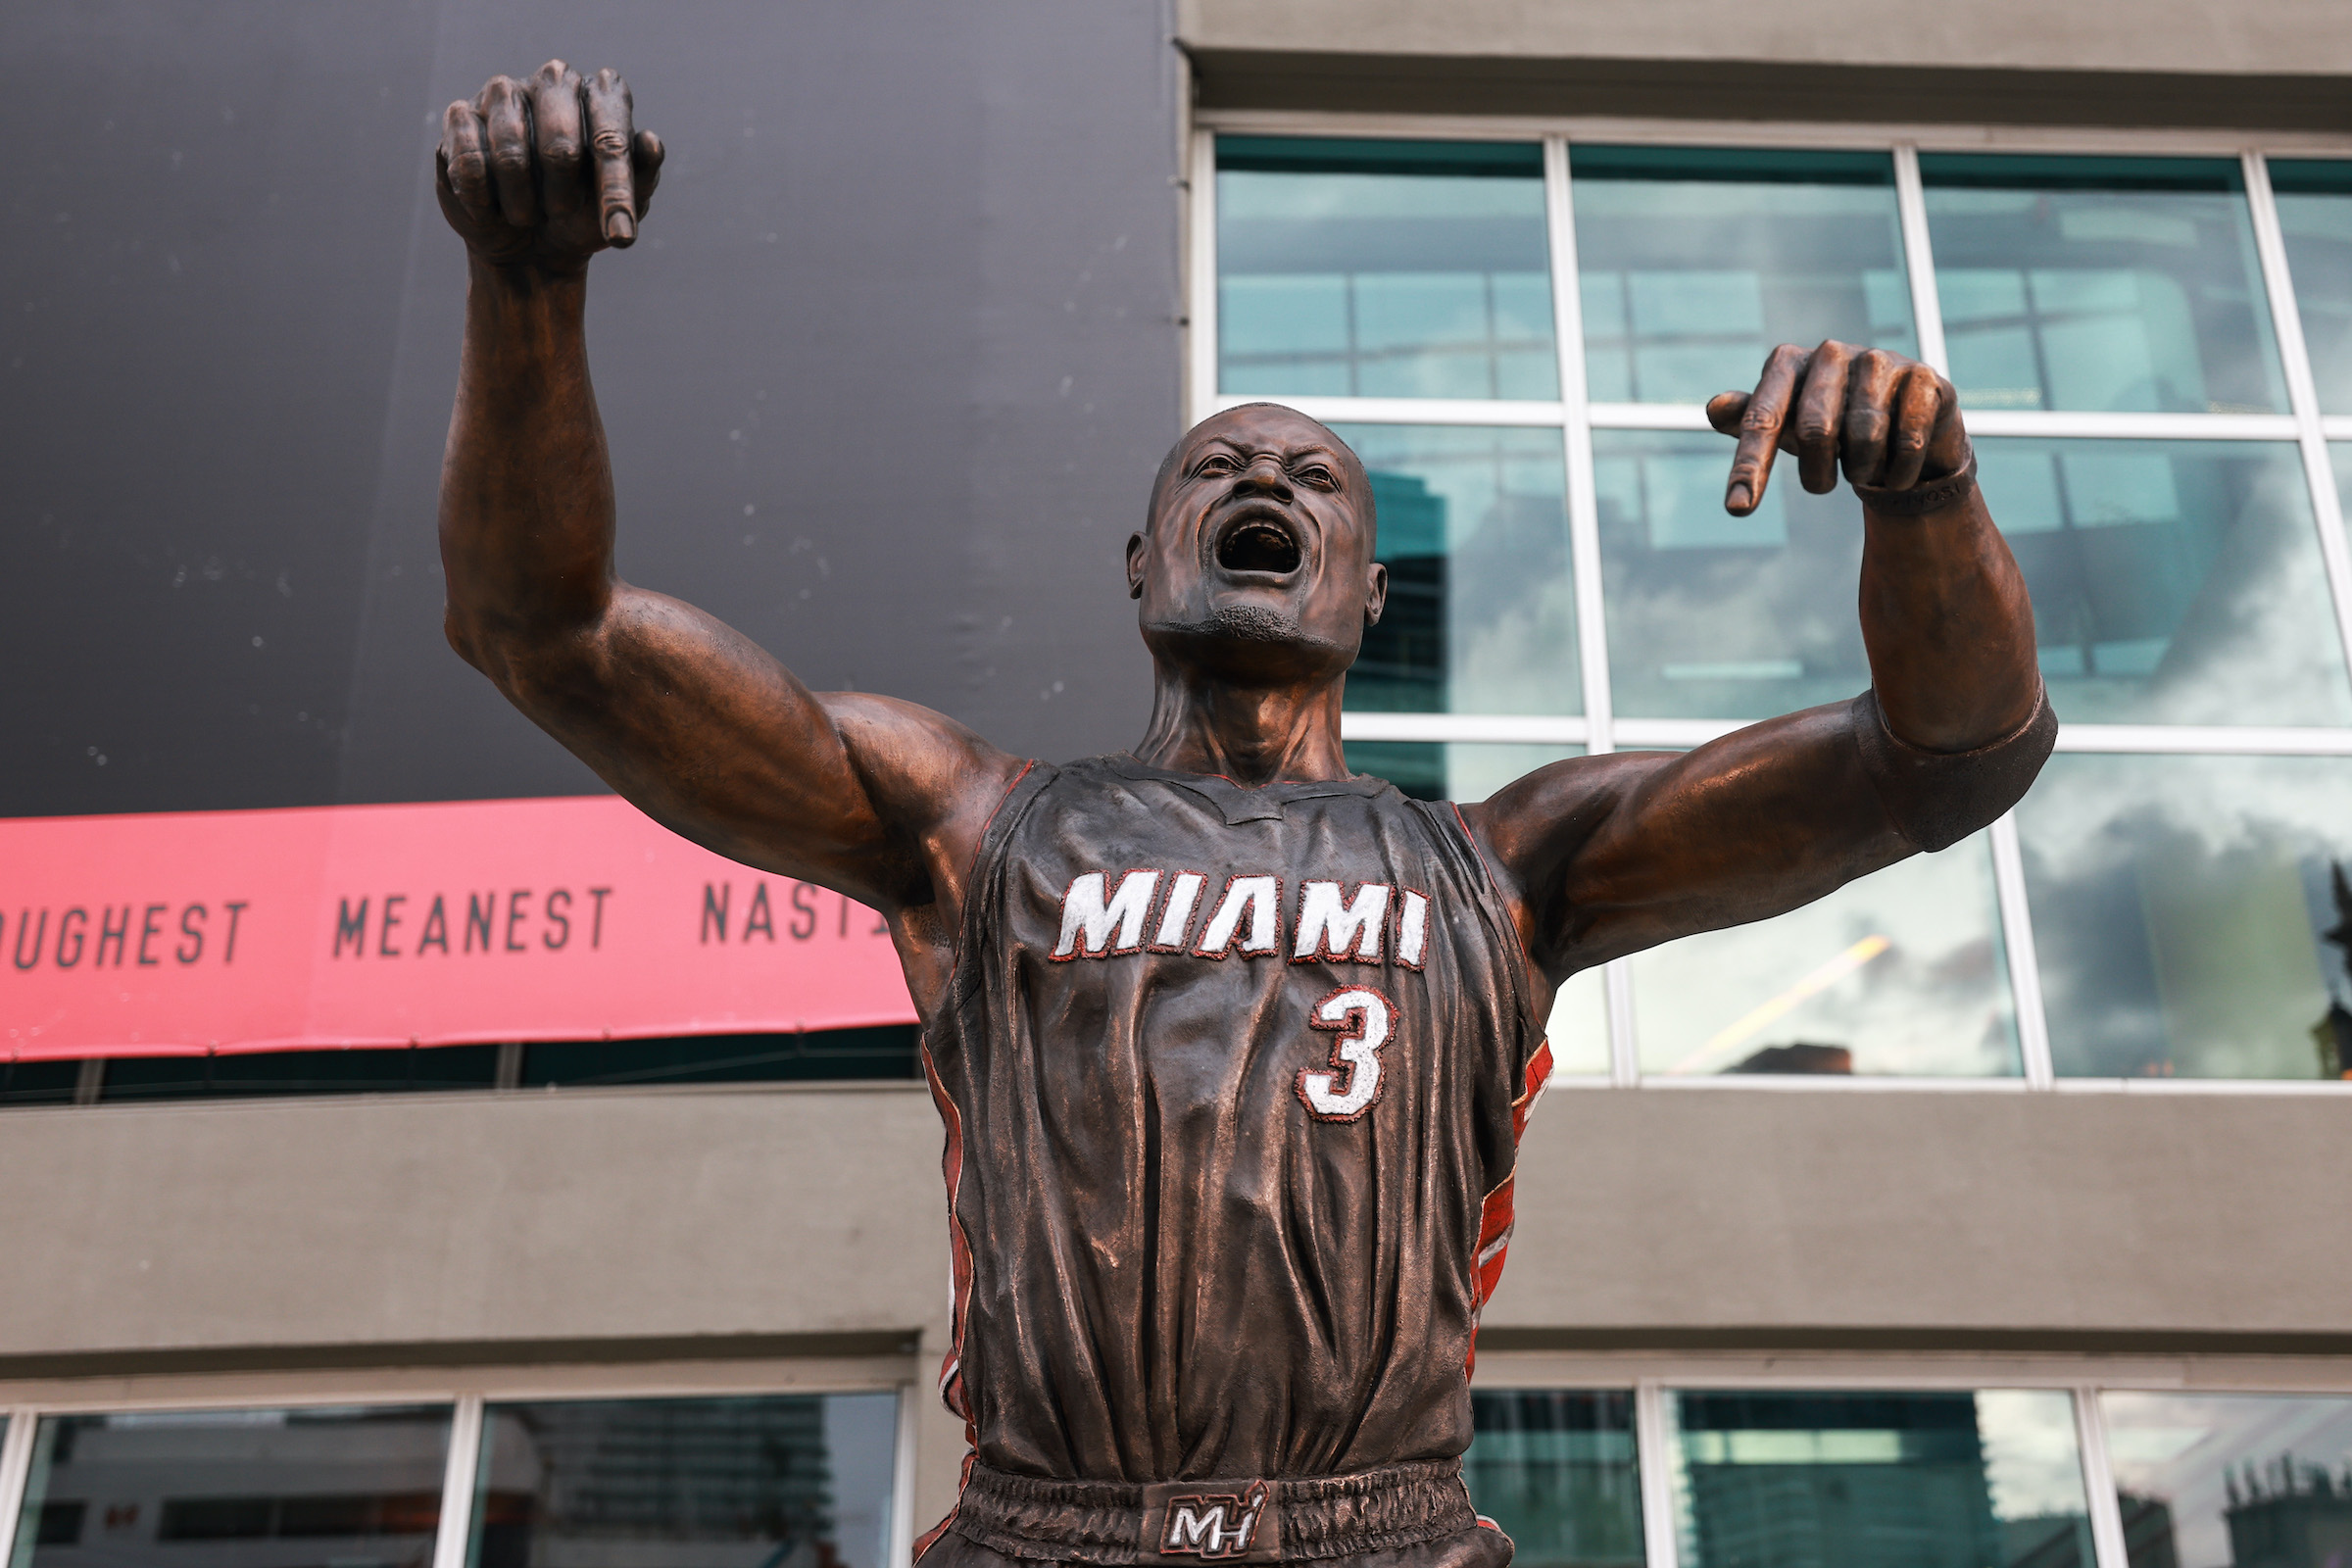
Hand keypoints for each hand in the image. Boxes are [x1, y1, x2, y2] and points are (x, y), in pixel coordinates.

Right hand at [436, 61, 663, 272]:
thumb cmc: (583, 215)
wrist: (528, 243)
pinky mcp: (461, 114)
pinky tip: (492, 210)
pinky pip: (470, 162)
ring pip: (510, 153)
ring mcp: (505, 92)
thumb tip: (650, 142)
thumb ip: (641, 176)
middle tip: (561, 214)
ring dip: (522, 203)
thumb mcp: (620, 207)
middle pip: (561, 145)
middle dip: (563, 197)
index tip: (622, 238)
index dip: (616, 194)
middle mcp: (555, 80)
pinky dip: (484, 201)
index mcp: (602, 94)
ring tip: (527, 215)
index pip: (612, 139)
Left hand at [1705, 341, 1968, 515]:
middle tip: (1823, 485)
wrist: (1905, 426)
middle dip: (1818, 474)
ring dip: (1862, 472)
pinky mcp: (1923, 377)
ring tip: (1865, 466)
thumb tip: (1715, 407)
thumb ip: (1750, 420)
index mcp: (1788, 363)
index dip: (1750, 467)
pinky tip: (1898, 467)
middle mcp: (1831, 353)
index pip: (1763, 420)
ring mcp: (1880, 360)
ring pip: (1864, 439)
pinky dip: (1898, 471)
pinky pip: (1906, 442)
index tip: (1738, 509)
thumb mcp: (1786, 428)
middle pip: (1815, 431)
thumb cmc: (1831, 427)